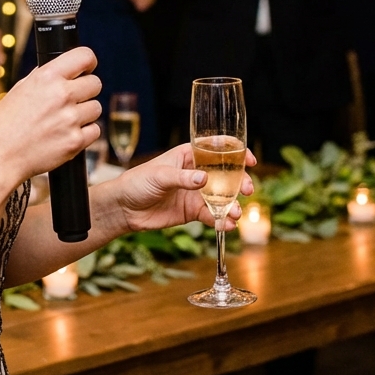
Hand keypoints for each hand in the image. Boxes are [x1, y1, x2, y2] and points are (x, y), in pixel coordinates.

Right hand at [0, 46, 101, 183]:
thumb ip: (42, 77)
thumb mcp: (19, 90)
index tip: (85, 70)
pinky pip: (95, 130)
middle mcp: (61, 94)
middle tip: (72, 101)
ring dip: (85, 114)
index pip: (85, 56)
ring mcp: (70, 119)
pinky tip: (67, 134)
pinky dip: (85, 133)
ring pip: (96, 108)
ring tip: (65, 121)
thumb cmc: (4, 124)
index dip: (88, 63)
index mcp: (47, 77)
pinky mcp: (75, 141)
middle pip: (96, 83)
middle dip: (86, 91)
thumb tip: (62, 69)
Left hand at [110, 143, 255, 232]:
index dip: (236, 152)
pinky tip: (226, 225)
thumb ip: (182, 178)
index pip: (217, 149)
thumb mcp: (159, 176)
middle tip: (247, 190)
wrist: (124, 209)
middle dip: (240, 182)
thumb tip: (204, 179)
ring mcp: (196, 193)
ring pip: (222, 197)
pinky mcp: (192, 212)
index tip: (250, 160)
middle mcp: (196, 173)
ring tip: (235, 213)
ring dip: (233, 204)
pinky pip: (212, 215)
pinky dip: (221, 220)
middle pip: (226, 175)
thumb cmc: (137, 182)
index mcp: (188, 155)